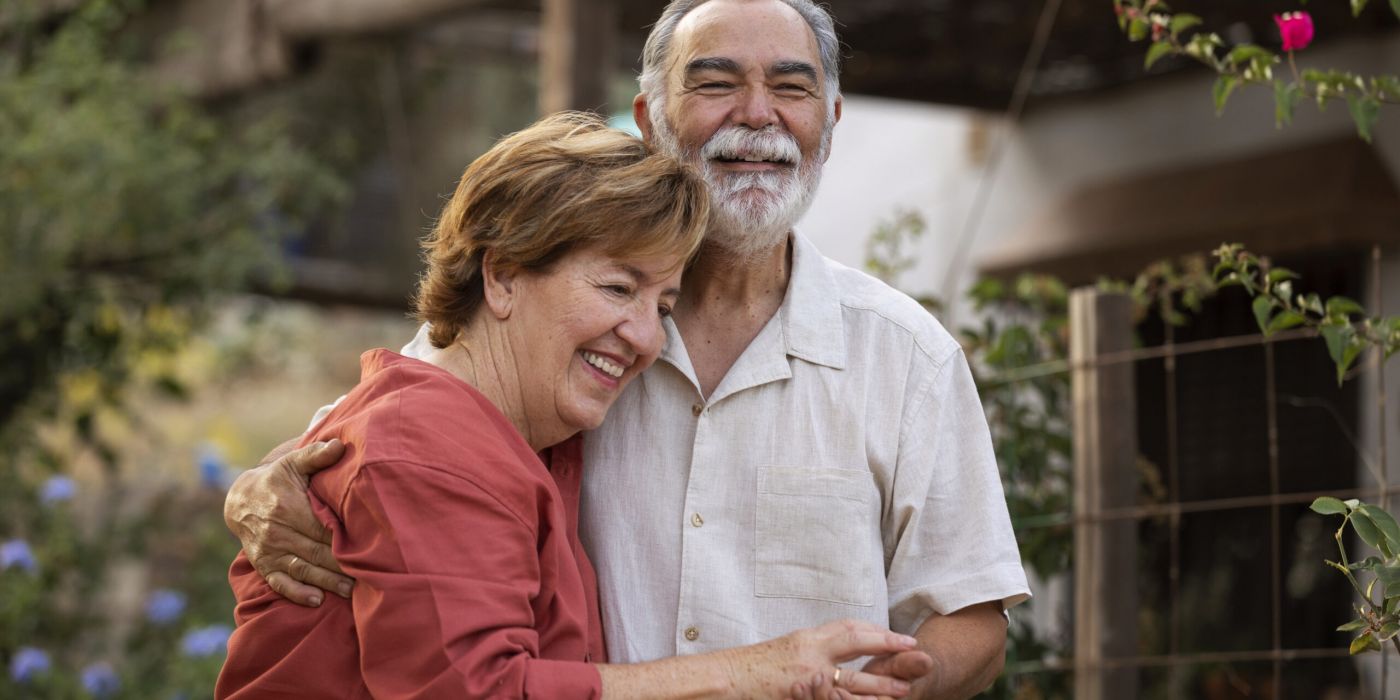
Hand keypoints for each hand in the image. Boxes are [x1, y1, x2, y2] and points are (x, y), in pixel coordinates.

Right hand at [223, 439, 352, 605]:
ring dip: (327, 582)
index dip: (343, 538)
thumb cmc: (277, 479)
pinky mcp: (264, 564)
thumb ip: (316, 455)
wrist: (240, 499)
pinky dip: (297, 593)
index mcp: (288, 507)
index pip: (322, 527)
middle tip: (370, 575)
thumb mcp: (293, 462)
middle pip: (316, 551)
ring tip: (351, 591)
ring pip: (302, 569)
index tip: (368, 546)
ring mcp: (270, 551)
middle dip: (342, 565)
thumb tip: (339, 444)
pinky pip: (280, 582)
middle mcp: (278, 532)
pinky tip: (316, 600)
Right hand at [724, 619, 916, 698]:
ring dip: (880, 683)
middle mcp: (810, 651)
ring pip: (853, 678)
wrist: (724, 678)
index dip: (872, 629)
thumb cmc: (748, 669)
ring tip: (902, 688)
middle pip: (856, 641)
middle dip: (886, 643)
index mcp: (805, 638)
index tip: (891, 632)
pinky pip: (837, 698)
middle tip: (911, 647)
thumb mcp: (781, 652)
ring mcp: (808, 675)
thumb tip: (825, 656)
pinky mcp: (803, 694)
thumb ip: (806, 653)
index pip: (846, 627)